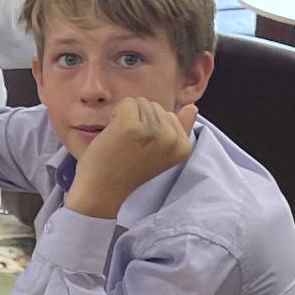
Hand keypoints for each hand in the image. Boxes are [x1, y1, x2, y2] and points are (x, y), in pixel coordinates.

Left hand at [63, 96, 197, 218]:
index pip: (169, 114)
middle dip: (140, 121)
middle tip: (131, 147)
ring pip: (140, 103)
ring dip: (127, 118)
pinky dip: (116, 115)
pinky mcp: (130, 127)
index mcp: (183, 146)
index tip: (144, 149)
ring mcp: (151, 132)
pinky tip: (114, 136)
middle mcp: (171, 139)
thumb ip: (180, 130)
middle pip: (155, 106)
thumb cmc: (128, 171)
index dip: (152, 128)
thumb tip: (193, 107)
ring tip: (123, 143)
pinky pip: (126, 103)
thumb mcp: (162, 153)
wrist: (102, 191)